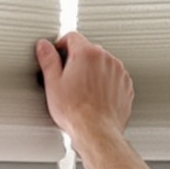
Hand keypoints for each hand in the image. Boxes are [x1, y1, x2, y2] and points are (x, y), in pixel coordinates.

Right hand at [35, 32, 133, 149]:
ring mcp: (118, 72)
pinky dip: (105, 83)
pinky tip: (94, 97)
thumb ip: (48, 60)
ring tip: (82, 91)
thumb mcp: (53, 84)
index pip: (72, 37)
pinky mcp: (126, 86)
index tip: (57, 56)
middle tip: (67, 79)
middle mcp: (106, 59)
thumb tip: (44, 46)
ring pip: (102, 63)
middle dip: (77, 60)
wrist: (96, 132)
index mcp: (86, 54)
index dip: (61, 45)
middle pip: (88, 50)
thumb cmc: (75, 112)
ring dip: (93, 71)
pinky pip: (113, 77)